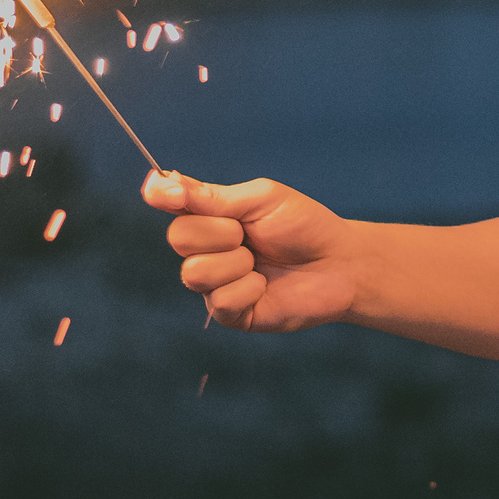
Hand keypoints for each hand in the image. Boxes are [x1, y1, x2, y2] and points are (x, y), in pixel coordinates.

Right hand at [142, 170, 359, 331]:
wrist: (340, 262)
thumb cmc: (303, 226)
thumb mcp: (259, 199)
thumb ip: (210, 196)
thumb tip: (158, 183)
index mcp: (210, 217)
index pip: (169, 203)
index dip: (164, 196)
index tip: (174, 194)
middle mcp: (206, 250)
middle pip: (179, 238)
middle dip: (220, 232)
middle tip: (251, 234)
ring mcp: (216, 284)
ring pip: (195, 273)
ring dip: (235, 262)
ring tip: (260, 261)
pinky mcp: (230, 314)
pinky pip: (219, 300)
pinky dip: (248, 288)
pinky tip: (266, 285)